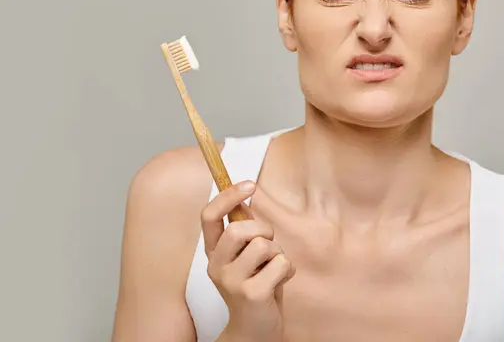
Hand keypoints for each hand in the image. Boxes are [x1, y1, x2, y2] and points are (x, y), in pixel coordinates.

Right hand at [201, 181, 294, 341]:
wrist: (255, 330)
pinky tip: (279, 283)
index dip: (228, 196)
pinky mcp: (251, 294)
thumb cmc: (255, 287)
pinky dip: (288, 270)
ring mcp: (231, 282)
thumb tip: (245, 196)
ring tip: (273, 269)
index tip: (249, 184)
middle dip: (263, 230)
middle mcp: (216, 266)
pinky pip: (280, 264)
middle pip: (238, 230)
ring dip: (278, 253)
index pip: (209, 216)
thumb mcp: (246, 257)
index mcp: (214, 253)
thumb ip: (244, 232)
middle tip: (269, 245)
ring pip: (263, 245)